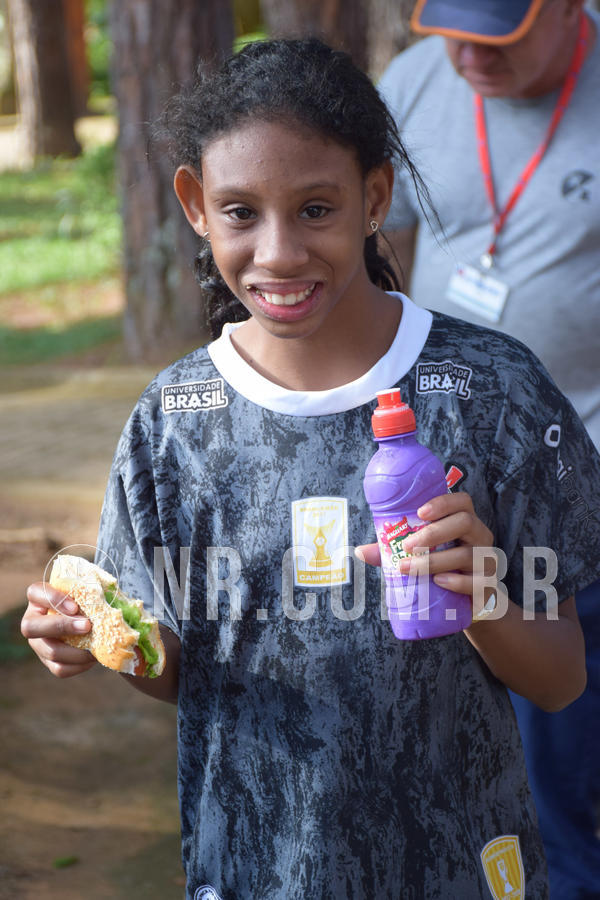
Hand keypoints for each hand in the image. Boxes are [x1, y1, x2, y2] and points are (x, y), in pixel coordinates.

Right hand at [21, 582, 96, 677]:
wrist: (89, 618)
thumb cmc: (86, 598)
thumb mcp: (86, 590)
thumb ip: (89, 590)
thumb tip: (101, 598)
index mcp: (38, 597)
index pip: (35, 592)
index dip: (52, 599)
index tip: (75, 606)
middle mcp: (33, 621)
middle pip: (31, 627)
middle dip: (61, 627)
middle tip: (87, 625)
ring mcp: (39, 643)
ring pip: (50, 651)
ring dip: (75, 651)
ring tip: (95, 646)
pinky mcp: (49, 661)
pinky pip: (60, 669)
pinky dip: (79, 665)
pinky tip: (93, 658)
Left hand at [356, 491, 494, 601]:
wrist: (471, 602)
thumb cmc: (443, 568)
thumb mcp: (421, 555)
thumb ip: (393, 551)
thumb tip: (360, 551)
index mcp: (465, 522)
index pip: (462, 502)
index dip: (443, 502)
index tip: (420, 512)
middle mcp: (480, 537)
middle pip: (465, 522)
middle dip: (433, 532)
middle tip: (406, 546)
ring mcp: (487, 561)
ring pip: (466, 554)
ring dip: (435, 560)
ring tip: (409, 568)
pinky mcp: (488, 586)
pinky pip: (477, 581)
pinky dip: (457, 581)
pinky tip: (439, 582)